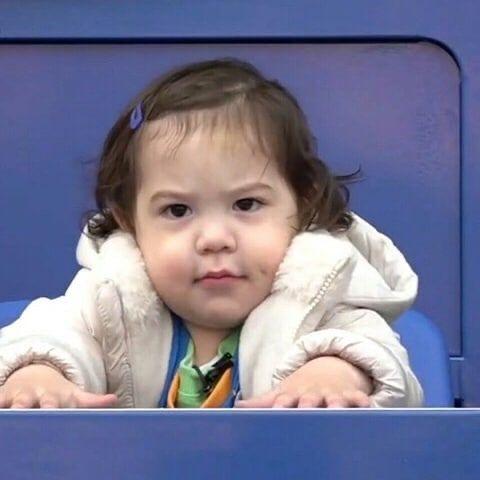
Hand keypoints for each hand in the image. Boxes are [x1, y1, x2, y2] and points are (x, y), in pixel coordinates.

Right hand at [0, 364, 117, 407]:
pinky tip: (1, 416)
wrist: (34, 376)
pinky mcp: (1, 398)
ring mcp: (16, 398)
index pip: (51, 405)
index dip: (52, 408)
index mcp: (52, 398)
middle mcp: (33, 397)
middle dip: (29, 410)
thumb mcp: (73, 396)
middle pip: (28, 405)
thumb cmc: (57, 393)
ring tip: (12, 416)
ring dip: (12, 412)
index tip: (52, 411)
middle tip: (31, 414)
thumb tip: (114, 399)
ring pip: (12, 406)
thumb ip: (91, 401)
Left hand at [236, 356, 372, 407]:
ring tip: (337, 411)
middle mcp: (312, 394)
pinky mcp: (351, 395)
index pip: (284, 402)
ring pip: (334, 400)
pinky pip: (359, 398)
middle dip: (307, 407)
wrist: (328, 367)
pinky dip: (363, 402)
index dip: (280, 408)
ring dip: (335, 405)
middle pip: (309, 401)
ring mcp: (332, 394)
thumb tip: (236, 406)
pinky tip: (367, 406)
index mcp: (294, 395)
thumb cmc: (301, 387)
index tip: (276, 414)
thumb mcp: (282, 392)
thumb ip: (262, 402)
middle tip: (305, 413)